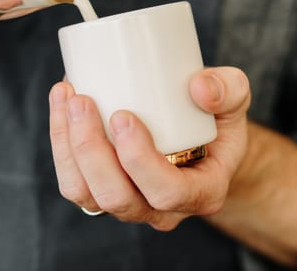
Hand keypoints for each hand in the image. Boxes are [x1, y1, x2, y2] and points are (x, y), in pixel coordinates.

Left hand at [49, 66, 249, 230]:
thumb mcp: (236, 99)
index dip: (139, 160)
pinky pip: (73, 181)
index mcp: (200, 192)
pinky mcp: (102, 191)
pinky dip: (60, 143)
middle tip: (83, 101)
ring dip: (68, 145)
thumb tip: (200, 87)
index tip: (122, 116)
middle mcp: (161, 209)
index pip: (167, 192)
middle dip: (92, 149)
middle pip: (117, 197)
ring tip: (67, 97)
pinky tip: (61, 104)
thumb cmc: (216, 119)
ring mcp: (128, 204)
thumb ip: (228, 89)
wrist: (199, 135)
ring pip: (86, 193)